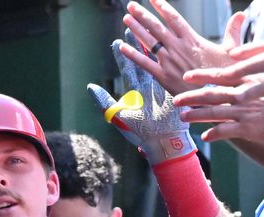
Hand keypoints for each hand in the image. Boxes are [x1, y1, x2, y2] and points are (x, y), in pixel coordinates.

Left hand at [88, 36, 195, 164]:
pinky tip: (166, 46)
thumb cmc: (140, 132)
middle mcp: (147, 86)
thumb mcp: (117, 115)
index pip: (127, 68)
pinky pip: (169, 70)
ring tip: (148, 31)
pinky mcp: (173, 89)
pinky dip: (167, 58)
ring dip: (151, 47)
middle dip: (137, 45)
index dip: (123, 55)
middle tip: (132, 29)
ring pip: (155, 62)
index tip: (117, 42)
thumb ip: (103, 101)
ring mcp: (161, 86)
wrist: (162, 141)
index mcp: (134, 91)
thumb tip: (90, 86)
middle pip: (141, 60)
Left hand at [120, 0, 245, 95]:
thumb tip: (241, 14)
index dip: (162, 7)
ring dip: (136, 29)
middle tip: (131, 6)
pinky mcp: (163, 76)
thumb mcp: (231, 50)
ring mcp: (169, 61)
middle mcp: (178, 47)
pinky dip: (133, 54)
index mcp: (193, 40)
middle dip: (143, 15)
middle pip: (157, 27)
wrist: (217, 96)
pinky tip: (122, 47)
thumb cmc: (226, 75)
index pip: (174, 19)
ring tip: (126, 19)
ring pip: (149, 42)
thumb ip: (233, 31)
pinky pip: (144, 63)